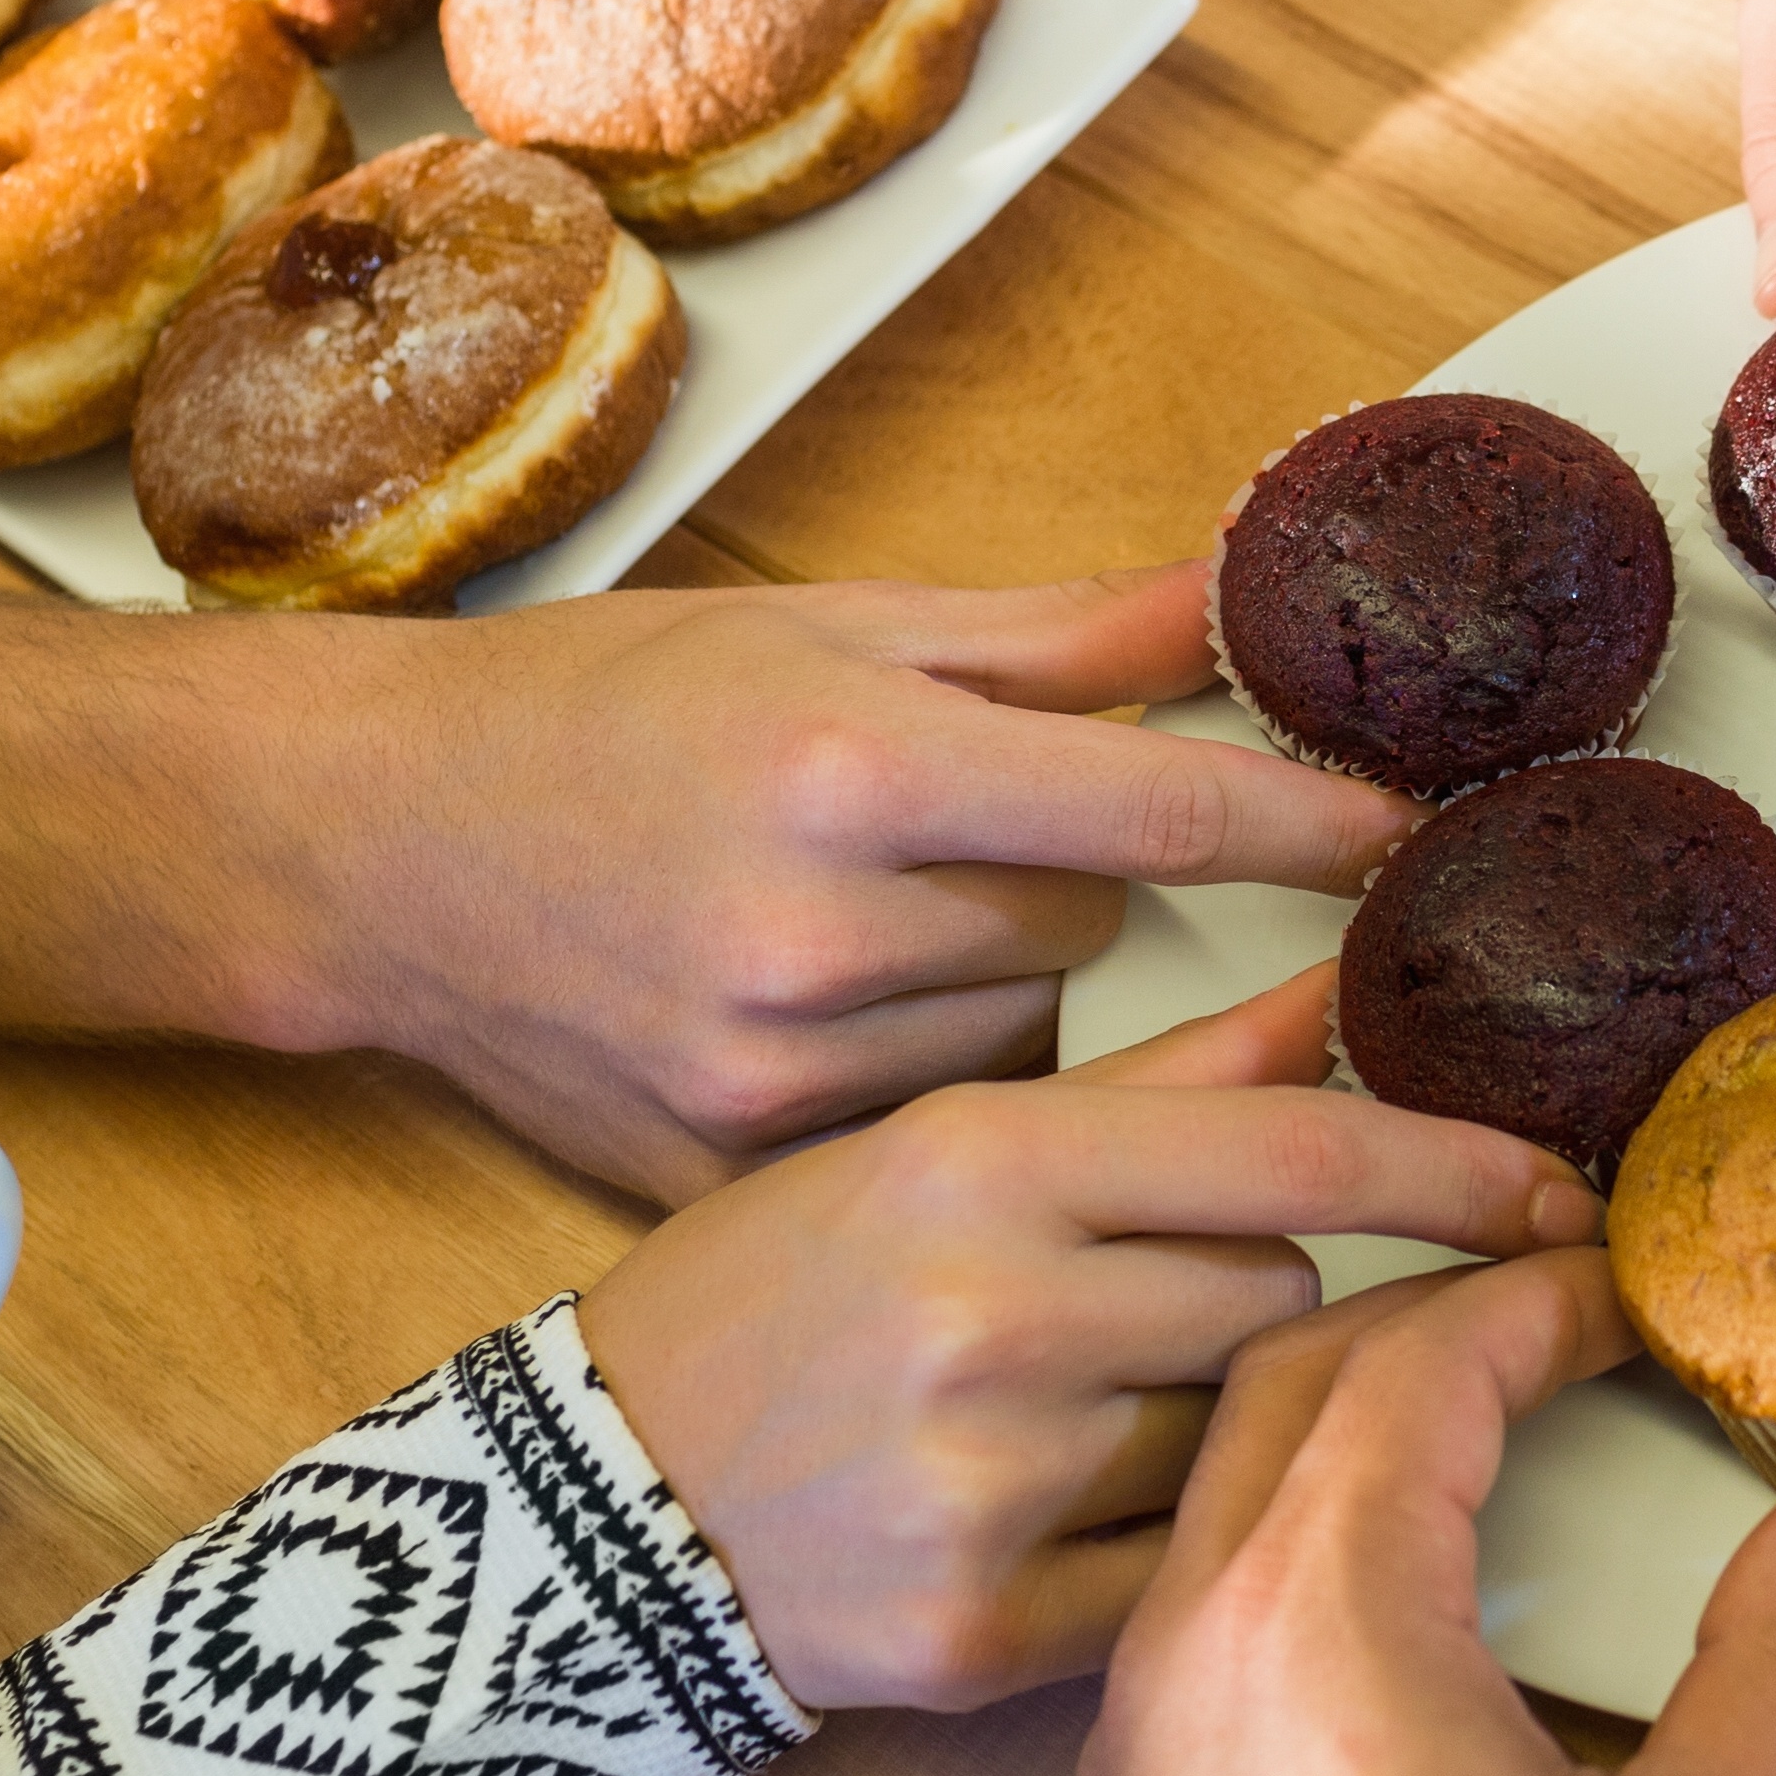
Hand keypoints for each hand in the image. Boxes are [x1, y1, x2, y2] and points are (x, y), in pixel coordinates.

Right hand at [286, 563, 1421, 1199]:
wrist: (368, 853)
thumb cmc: (600, 713)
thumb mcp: (823, 629)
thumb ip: (1053, 638)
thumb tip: (1244, 597)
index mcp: (847, 768)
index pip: (1152, 814)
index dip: (1300, 828)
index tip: (1407, 839)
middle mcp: (810, 935)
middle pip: (1093, 945)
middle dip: (1077, 900)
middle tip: (970, 853)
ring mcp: (767, 1080)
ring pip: (1022, 1060)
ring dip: (1001, 1006)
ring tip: (870, 941)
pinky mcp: (730, 1178)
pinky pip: (925, 1153)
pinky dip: (922, 1102)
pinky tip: (826, 1029)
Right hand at [580, 969, 1596, 1706]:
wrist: (584, 1506)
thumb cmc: (775, 1297)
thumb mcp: (937, 1142)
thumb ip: (1158, 1075)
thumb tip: (1344, 994)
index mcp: (983, 1158)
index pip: (1303, 1156)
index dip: (1460, 1174)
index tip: (1564, 1192)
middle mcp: (995, 1314)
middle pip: (1282, 1297)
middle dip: (1263, 1298)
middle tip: (1159, 1305)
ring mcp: (993, 1483)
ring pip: (1241, 1436)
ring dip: (1204, 1420)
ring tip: (1074, 1409)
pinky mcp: (984, 1630)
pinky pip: (1182, 1576)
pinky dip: (1163, 1547)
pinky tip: (1066, 1516)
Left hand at [803, 1254, 1775, 1775]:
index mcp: (1326, 1615)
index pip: (1424, 1355)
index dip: (1543, 1294)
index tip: (1640, 1283)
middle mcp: (1197, 1631)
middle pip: (1295, 1370)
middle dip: (1437, 1309)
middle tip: (1573, 1311)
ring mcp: (1136, 1717)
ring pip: (1227, 1471)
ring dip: (1351, 1404)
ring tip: (1494, 1416)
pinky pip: (1197, 1579)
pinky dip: (1298, 1518)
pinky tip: (1402, 1587)